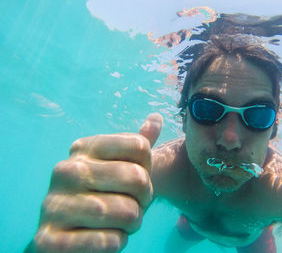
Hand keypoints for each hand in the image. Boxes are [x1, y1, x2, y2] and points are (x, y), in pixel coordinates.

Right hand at [32, 113, 162, 252]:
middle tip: (134, 207)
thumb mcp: (120, 167)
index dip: (148, 169)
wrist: (67, 235)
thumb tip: (157, 117)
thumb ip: (137, 144)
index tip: (137, 182)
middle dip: (144, 199)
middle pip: (137, 177)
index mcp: (83, 147)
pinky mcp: (48, 238)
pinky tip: (107, 240)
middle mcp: (65, 170)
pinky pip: (106, 241)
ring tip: (121, 224)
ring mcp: (53, 203)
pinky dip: (116, 243)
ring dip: (132, 224)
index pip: (140, 146)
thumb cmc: (103, 196)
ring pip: (126, 212)